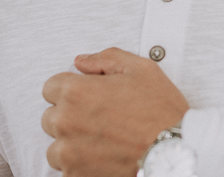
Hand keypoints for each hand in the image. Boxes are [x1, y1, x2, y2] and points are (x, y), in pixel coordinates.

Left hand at [41, 47, 189, 175]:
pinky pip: (66, 168)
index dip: (71, 89)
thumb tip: (81, 62)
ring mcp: (68, 152)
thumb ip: (107, 59)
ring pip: (56, 146)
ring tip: (103, 140)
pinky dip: (81, 164)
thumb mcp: (142, 69)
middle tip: (101, 118)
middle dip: (71, 116)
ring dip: (72, 143)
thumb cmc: (161, 111)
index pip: (50, 87)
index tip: (89, 96)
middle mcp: (66, 122)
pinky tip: (104, 156)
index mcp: (77, 92)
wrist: (173, 153)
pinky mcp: (74, 176)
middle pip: (51, 116)